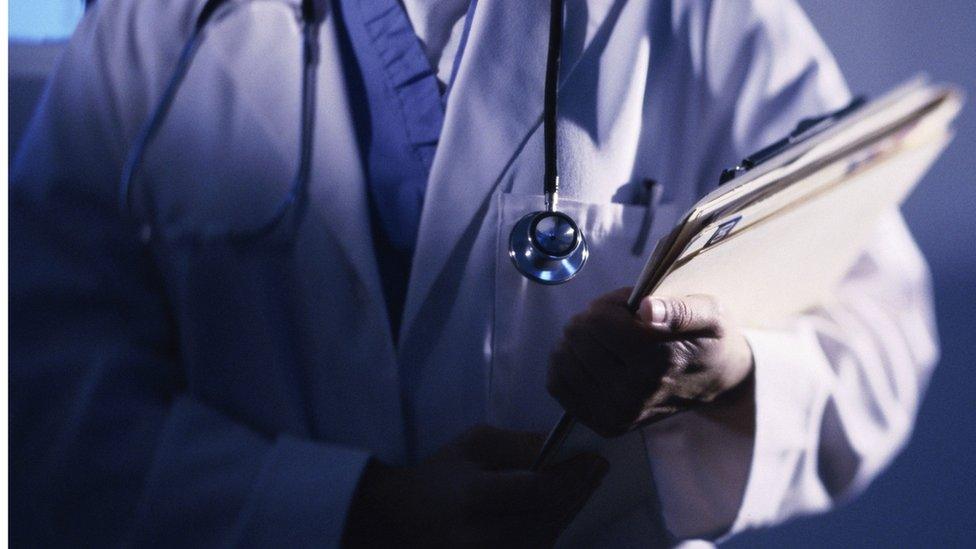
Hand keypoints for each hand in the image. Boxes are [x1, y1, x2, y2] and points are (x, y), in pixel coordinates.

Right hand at [343, 425, 608, 546]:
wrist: (397, 521)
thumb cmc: (439, 476)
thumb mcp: (475, 444)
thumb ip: (520, 444)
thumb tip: (564, 447)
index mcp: (476, 498)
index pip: (539, 490)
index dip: (572, 476)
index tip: (595, 458)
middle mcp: (482, 537)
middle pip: (548, 518)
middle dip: (578, 492)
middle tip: (597, 470)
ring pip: (545, 540)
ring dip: (568, 512)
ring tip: (583, 486)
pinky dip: (549, 530)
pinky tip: (559, 509)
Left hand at [547, 288, 753, 437]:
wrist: (714, 380)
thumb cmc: (706, 339)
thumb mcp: (708, 312)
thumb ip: (680, 309)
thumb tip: (647, 310)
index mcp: (661, 362)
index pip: (598, 321)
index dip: (610, 305)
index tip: (628, 308)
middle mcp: (636, 395)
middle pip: (577, 337)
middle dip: (593, 320)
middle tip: (617, 324)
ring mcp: (617, 414)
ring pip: (563, 359)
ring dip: (578, 341)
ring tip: (605, 341)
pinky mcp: (603, 424)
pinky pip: (558, 383)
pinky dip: (567, 364)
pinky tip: (591, 358)